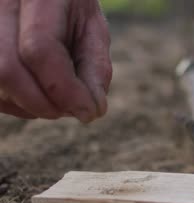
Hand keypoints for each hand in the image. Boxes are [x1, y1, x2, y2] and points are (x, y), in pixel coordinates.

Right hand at [0, 0, 111, 121]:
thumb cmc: (70, 6)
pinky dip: (13, 103)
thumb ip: (95, 66)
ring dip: (28, 106)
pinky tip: (35, 96)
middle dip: (44, 104)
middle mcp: (0, 5)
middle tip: (71, 110)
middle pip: (7, 69)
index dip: (65, 89)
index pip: (40, 48)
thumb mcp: (92, 27)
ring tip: (57, 100)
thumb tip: (91, 110)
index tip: (90, 111)